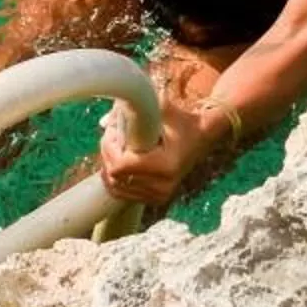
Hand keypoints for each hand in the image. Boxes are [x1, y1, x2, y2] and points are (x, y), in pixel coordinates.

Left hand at [97, 97, 220, 207]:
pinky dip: (118, 179)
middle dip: (107, 154)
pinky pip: (125, 194)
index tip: (112, 131)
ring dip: (110, 166)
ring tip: (116, 146)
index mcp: (165, 165)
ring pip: (117, 188)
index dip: (109, 148)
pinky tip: (121, 161)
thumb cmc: (182, 121)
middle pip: (115, 177)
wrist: (202, 138)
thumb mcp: (165, 108)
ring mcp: (160, 195)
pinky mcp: (158, 199)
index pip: (120, 166)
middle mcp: (163, 185)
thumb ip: (139, 106)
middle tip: (112, 135)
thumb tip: (105, 120)